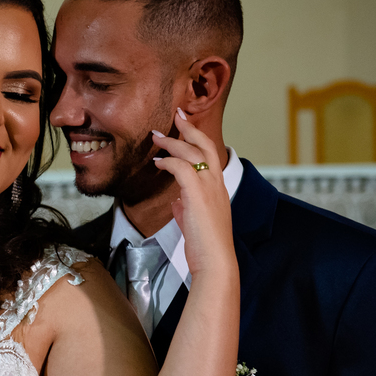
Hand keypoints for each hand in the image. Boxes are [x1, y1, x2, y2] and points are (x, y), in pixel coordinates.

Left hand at [151, 110, 236, 280]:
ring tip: (157, 137)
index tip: (185, 127)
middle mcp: (217, 183)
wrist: (215, 261)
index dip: (197, 139)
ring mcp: (209, 187)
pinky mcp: (197, 194)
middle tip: (177, 114)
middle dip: (190, 128)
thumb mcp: (195, 222)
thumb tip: (176, 201)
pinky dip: (168, 162)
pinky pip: (181, 168)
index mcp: (218, 188)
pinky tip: (158, 163)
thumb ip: (187, 208)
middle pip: (205, 145)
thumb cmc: (206, 246)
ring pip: (192, 153)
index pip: (210, 156)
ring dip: (172, 143)